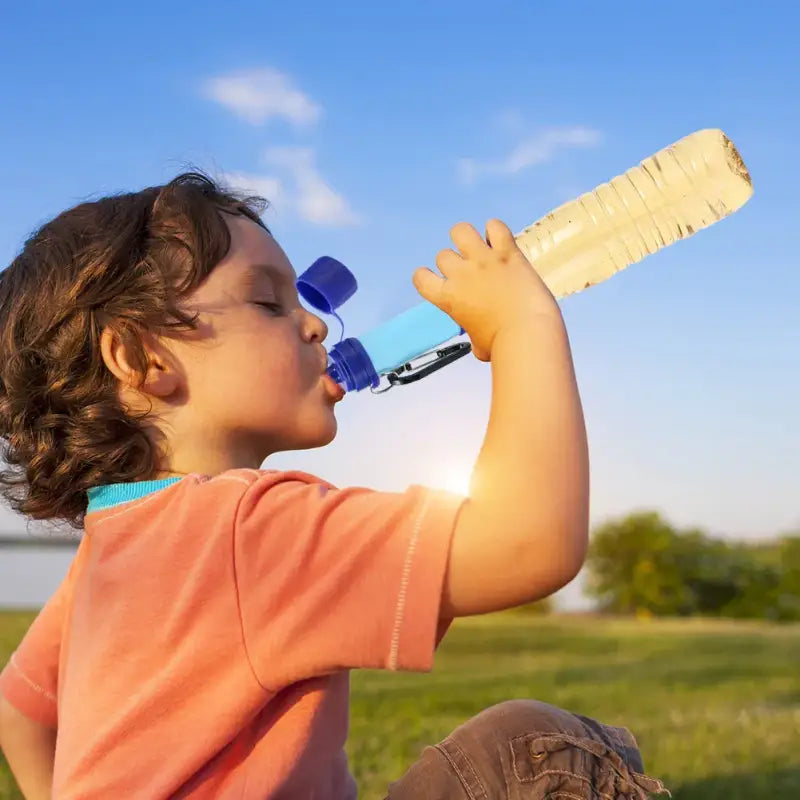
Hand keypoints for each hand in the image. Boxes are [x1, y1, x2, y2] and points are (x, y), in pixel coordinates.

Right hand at [413, 219, 560, 361]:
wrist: (528, 334)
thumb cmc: (504, 346)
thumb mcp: (478, 345)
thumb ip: (473, 334)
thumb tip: (479, 344)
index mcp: (447, 298)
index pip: (420, 277)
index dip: (427, 277)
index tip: (442, 282)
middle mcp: (460, 275)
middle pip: (443, 255)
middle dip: (455, 263)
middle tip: (473, 275)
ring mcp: (483, 260)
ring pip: (460, 230)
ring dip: (467, 238)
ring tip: (480, 249)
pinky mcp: (507, 253)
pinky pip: (495, 226)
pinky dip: (496, 231)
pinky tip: (502, 244)